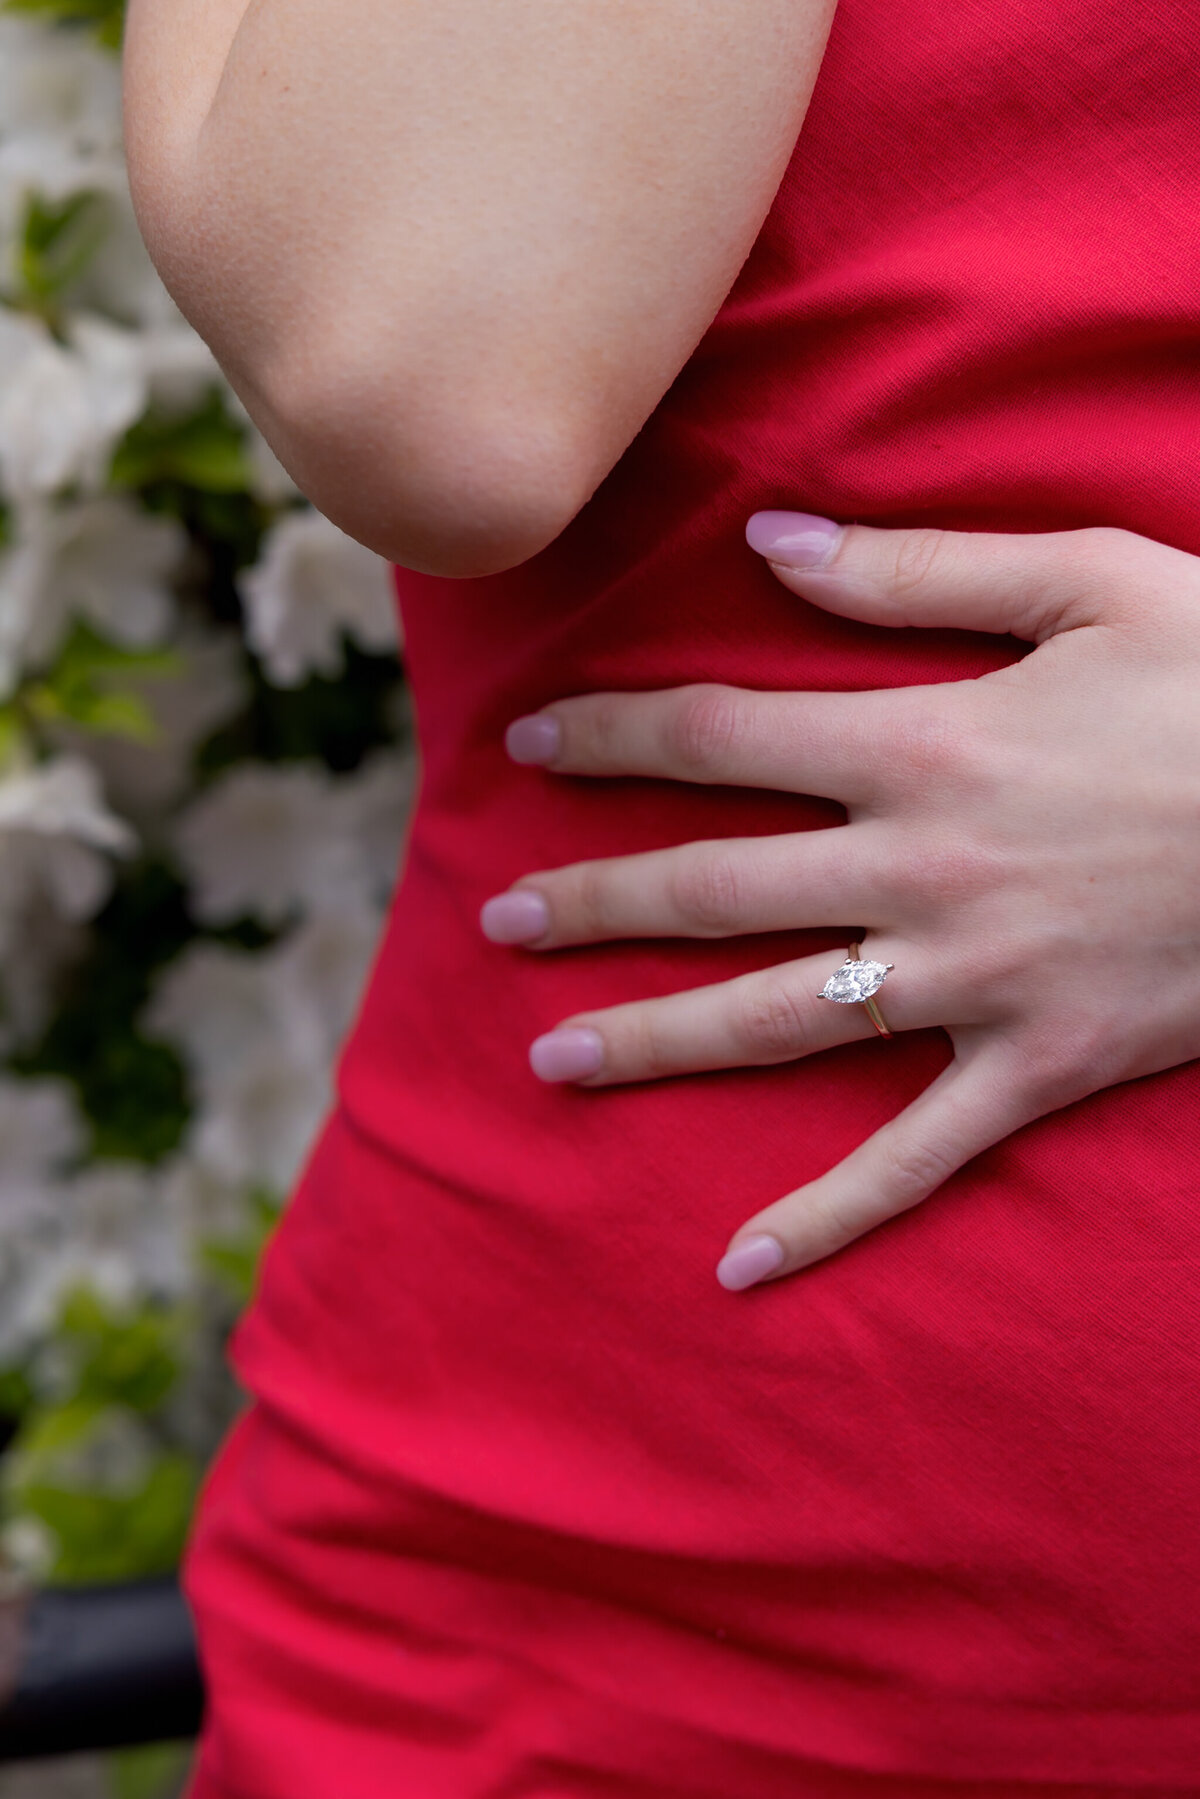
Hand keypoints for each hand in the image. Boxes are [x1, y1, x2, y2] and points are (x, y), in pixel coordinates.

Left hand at [480, 515, 1199, 1288]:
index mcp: (924, 744)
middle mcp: (919, 870)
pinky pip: (914, 1158)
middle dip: (592, 901)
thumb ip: (917, 569)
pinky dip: (828, 1214)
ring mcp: (973, 982)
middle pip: (713, 886)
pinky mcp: (1037, 1068)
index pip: (719, 736)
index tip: (526, 742)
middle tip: (495, 925)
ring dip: (655, 1041)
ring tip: (552, 1061)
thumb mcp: (1088, 582)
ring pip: (777, 1021)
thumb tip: (770, 542)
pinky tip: (739, 1264)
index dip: (611, 735)